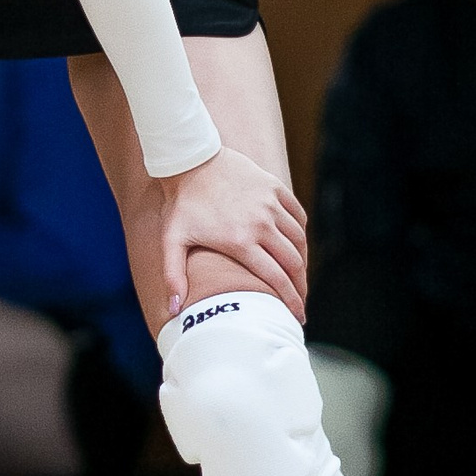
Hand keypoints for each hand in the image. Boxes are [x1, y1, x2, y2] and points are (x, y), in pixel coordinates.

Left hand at [160, 145, 308, 323]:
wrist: (190, 158)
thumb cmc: (181, 203)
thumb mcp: (171, 239)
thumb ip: (173, 275)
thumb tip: (173, 311)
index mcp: (240, 241)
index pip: (275, 278)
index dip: (290, 301)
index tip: (297, 316)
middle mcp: (261, 224)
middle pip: (293, 263)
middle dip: (301, 287)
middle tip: (300, 302)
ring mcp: (270, 204)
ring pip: (299, 240)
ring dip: (303, 262)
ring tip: (299, 277)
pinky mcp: (274, 187)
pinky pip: (297, 215)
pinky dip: (300, 233)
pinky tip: (297, 245)